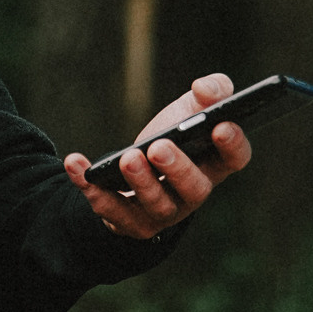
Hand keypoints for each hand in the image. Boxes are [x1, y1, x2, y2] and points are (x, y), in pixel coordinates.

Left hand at [63, 73, 251, 239]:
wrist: (134, 166)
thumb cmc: (173, 134)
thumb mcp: (192, 107)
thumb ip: (211, 90)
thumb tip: (204, 89)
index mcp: (216, 162)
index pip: (236, 158)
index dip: (232, 144)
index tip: (220, 126)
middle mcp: (194, 192)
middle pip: (194, 189)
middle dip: (178, 168)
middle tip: (158, 146)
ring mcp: (163, 212)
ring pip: (156, 205)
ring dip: (140, 182)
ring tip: (126, 157)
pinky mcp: (130, 222)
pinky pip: (110, 211)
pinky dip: (92, 189)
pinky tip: (77, 163)